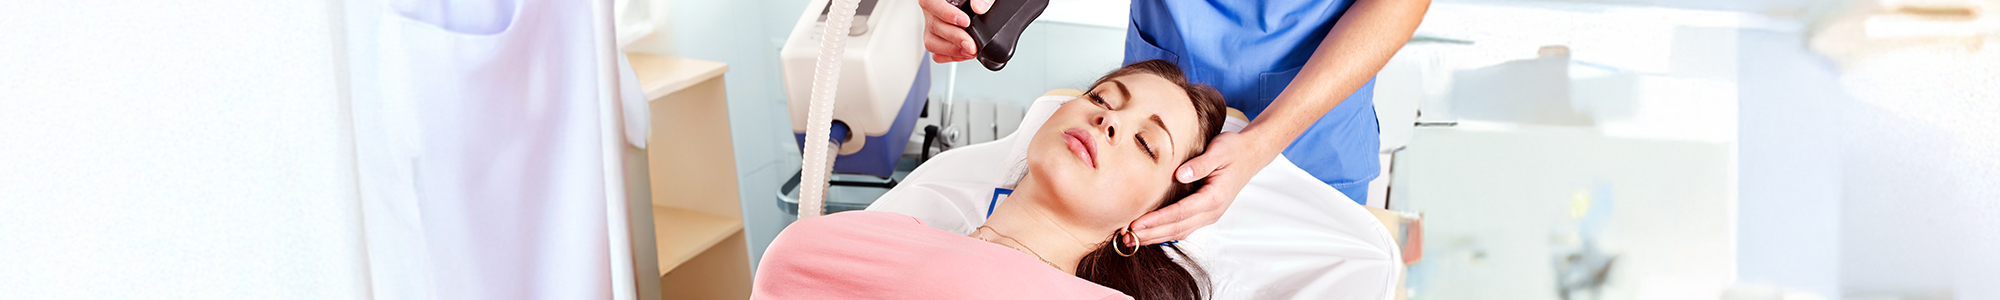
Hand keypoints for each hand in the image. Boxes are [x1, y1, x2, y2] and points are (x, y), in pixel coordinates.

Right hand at [919, 0, 992, 62]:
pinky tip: (966, 54)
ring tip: (970, 51)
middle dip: (955, 38)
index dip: (946, 13)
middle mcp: (932, 11)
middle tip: (971, 44)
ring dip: (952, 50)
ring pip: (931, 42)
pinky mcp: (938, 40)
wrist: (977, 7)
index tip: (965, 22)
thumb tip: (980, 7)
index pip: (930, 3)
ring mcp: (933, 27)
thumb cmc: (975, 2)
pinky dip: (951, 56)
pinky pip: (937, 54)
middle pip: (933, 26)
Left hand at [1127, 132, 1279, 244]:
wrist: (1250, 155)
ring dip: (1155, 237)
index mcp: (1214, 198)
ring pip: (1179, 232)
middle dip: (1150, 234)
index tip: (1136, 224)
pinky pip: (1183, 228)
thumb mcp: (1220, 150)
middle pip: (1177, 228)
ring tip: (1131, 239)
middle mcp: (1212, 211)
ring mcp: (1209, 215)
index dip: (1157, 220)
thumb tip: (1180, 174)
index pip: (1180, 213)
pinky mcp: (1205, 213)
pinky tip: (1148, 233)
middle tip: (1125, 237)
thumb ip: (1201, 164)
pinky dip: (1164, 232)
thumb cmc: (1234, 150)